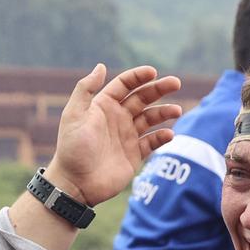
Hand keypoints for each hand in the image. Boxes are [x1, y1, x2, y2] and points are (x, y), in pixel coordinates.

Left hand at [44, 64, 182, 207]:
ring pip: (151, 118)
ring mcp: (127, 136)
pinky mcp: (134, 155)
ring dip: (164, 112)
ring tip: (177, 110)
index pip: (125, 85)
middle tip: (176, 83)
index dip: (139, 76)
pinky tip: (168, 134)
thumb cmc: (72, 148)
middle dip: (159, 89)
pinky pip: (152, 142)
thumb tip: (101, 66)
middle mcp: (118, 118)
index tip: (153, 72)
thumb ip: (86, 90)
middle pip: (143, 98)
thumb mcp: (74, 115)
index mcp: (103, 105)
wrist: (75, 183)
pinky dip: (162, 137)